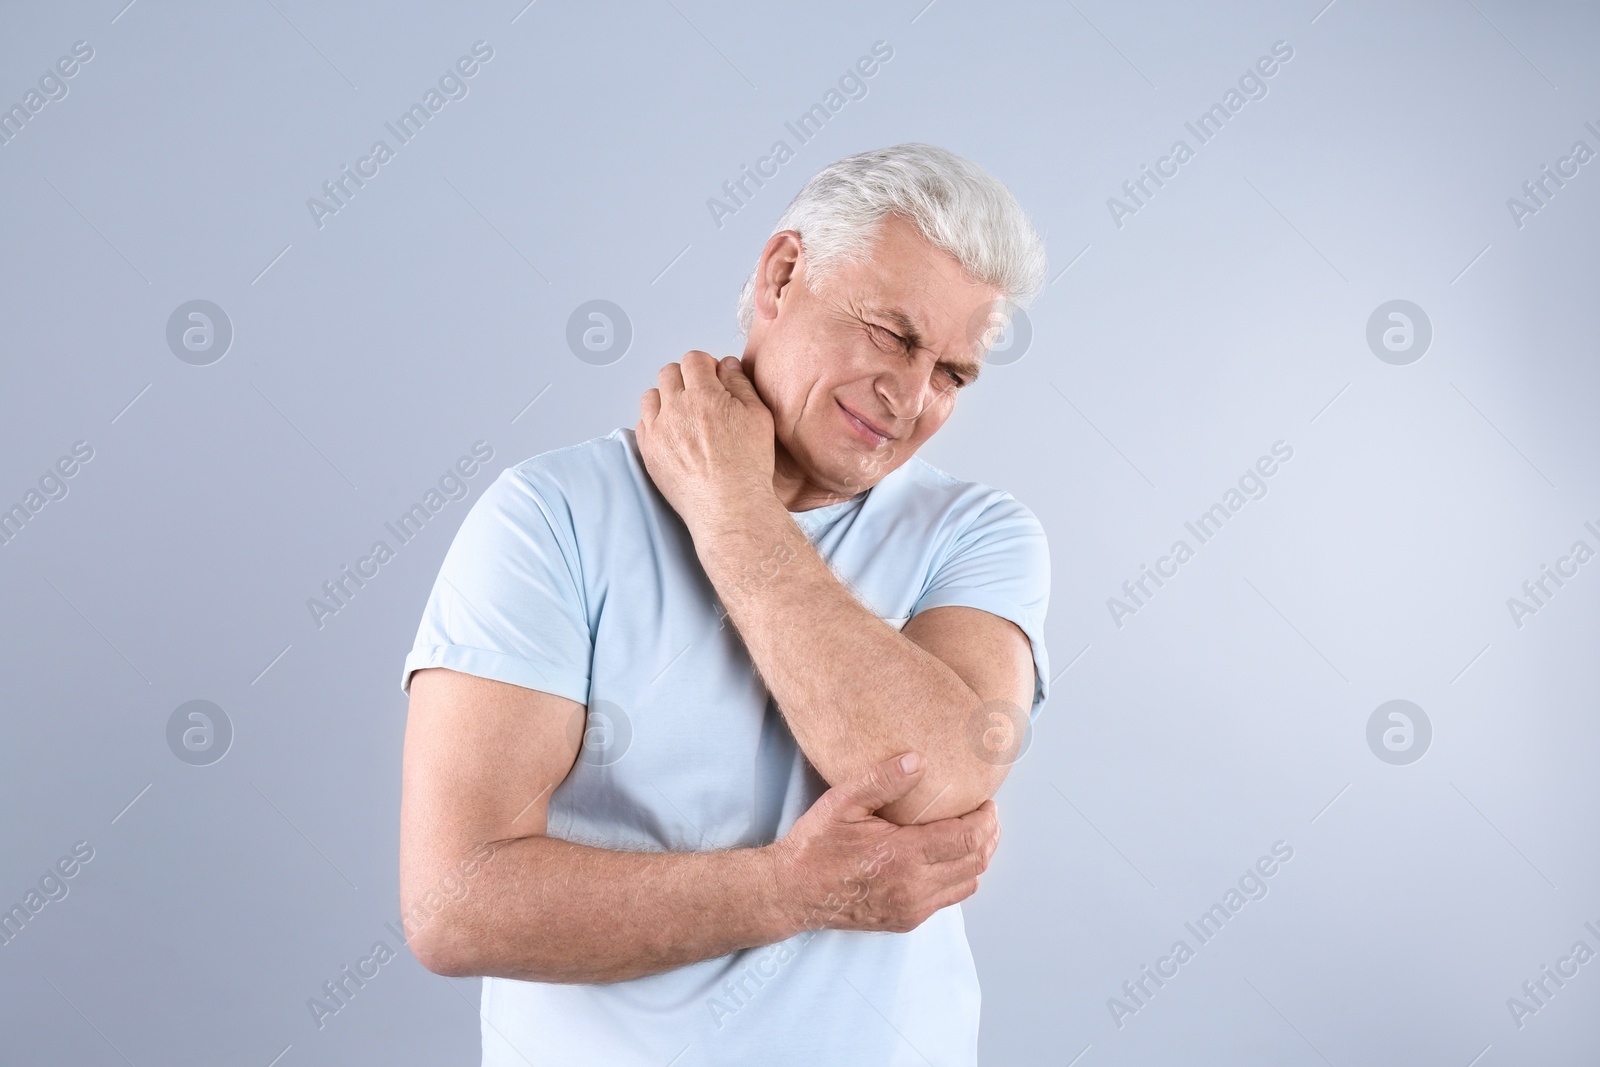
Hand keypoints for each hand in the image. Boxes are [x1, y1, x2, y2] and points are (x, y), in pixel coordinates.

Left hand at [637, 351, 775, 525]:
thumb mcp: (758, 417)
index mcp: (704, 395)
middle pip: (669, 373)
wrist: (729, 507)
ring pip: (651, 395)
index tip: (712, 378)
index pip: (693, 360)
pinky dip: (655, 422)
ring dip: (666, 397)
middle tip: (699, 395)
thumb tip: (726, 364)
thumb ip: (740, 384)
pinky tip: (673, 434)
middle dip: (685, 377)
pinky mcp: (648, 451)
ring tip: (684, 414)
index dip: (705, 366)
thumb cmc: (748, 466)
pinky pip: (642, 422)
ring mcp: (658, 430)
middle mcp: (676, 408)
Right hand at [768, 752, 1000, 933]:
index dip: (986, 820)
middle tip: (986, 814)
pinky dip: (958, 876)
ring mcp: (912, 908)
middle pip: (976, 862)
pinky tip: (947, 857)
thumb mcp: (843, 802)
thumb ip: (882, 780)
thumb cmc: (814, 846)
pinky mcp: (906, 920)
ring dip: (976, 857)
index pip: (968, 839)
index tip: (987, 802)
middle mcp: (914, 888)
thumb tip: (919, 760)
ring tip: (972, 833)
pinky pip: (948, 899)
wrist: (792, 893)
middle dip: (989, 836)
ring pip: (967, 884)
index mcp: (904, 857)